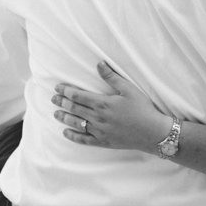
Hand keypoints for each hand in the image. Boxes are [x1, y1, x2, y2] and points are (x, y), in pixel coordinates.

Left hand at [52, 61, 174, 153]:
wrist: (152, 132)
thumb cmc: (142, 108)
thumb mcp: (128, 89)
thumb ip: (111, 77)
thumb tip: (99, 63)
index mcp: (102, 103)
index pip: (78, 96)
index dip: (66, 91)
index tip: (58, 88)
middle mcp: (97, 117)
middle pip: (74, 109)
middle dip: (62, 103)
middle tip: (53, 98)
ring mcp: (99, 131)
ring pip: (76, 123)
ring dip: (64, 118)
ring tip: (55, 114)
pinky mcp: (102, 142)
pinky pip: (83, 140)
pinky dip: (73, 136)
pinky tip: (66, 132)